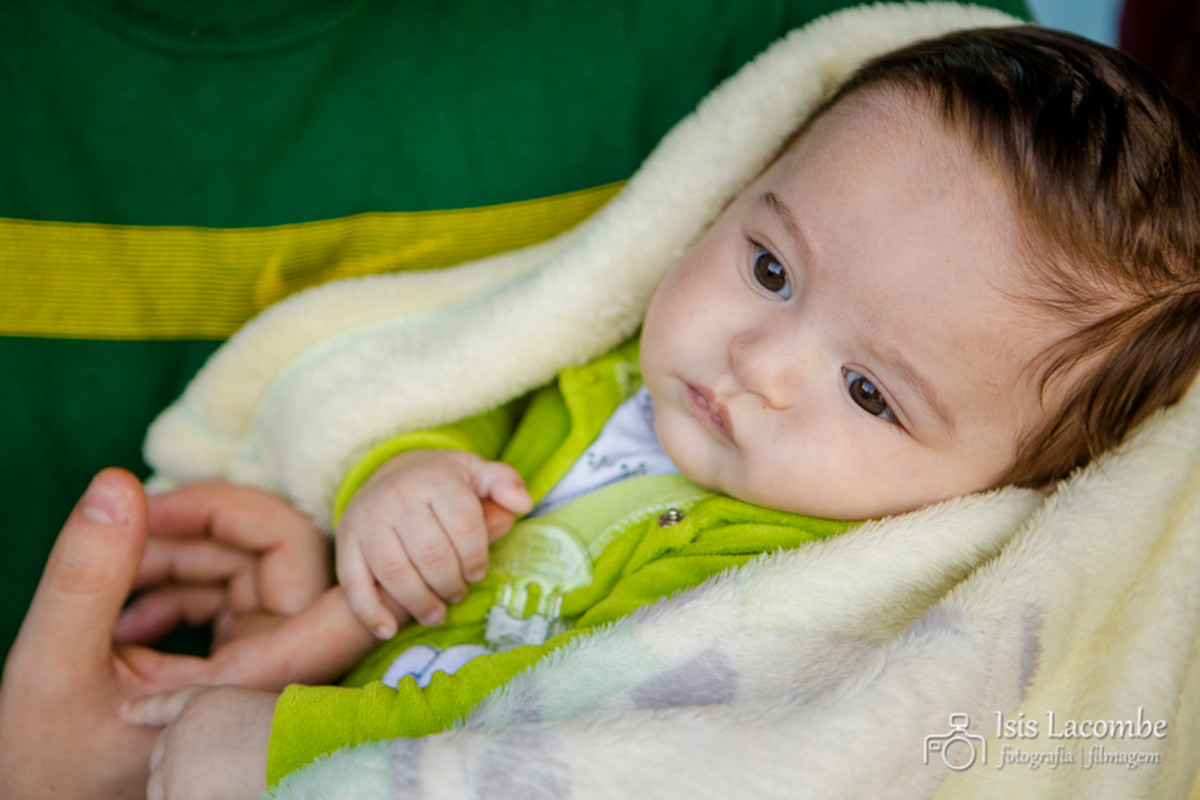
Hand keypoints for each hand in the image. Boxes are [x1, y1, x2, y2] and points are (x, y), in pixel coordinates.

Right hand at [0, 469, 376, 798]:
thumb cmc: (54, 761)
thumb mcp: (55, 667)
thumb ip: (89, 578)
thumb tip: (119, 486)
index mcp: (257, 685)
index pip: (341, 603)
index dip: (325, 545)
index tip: (298, 512)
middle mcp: (275, 668)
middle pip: (283, 550)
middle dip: (207, 521)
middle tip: (136, 519)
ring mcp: (259, 656)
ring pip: (251, 561)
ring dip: (180, 550)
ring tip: (110, 576)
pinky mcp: (237, 651)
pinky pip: (228, 587)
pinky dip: (175, 582)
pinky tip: (124, 614)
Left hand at [125, 685, 276, 799]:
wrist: (296, 746)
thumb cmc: (291, 737)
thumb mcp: (251, 721)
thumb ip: (221, 733)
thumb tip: (208, 764)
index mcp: (205, 701)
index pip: (167, 705)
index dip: (145, 709)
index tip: (125, 711)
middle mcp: (182, 726)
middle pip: (161, 761)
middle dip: (178, 778)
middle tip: (214, 783)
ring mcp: (174, 757)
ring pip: (164, 792)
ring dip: (190, 795)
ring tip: (230, 787)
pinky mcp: (176, 789)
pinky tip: (227, 794)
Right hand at [337, 449, 532, 637]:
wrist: (388, 471)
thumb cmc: (441, 482)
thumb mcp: (476, 472)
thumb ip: (504, 483)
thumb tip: (523, 504)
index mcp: (435, 480)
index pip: (463, 525)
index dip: (476, 557)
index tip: (477, 572)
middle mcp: (397, 497)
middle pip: (430, 554)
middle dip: (450, 584)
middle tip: (457, 593)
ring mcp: (367, 520)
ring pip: (395, 572)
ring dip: (419, 602)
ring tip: (435, 613)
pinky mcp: (346, 542)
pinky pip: (353, 582)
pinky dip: (370, 612)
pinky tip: (388, 630)